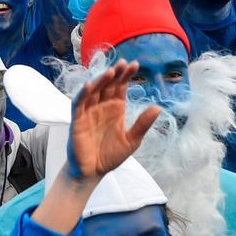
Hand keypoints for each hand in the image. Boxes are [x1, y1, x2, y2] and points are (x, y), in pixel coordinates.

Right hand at [64, 60, 159, 182]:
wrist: (94, 171)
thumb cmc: (111, 155)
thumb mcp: (132, 140)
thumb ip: (142, 124)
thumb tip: (158, 107)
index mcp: (116, 108)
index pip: (120, 87)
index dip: (126, 76)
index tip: (135, 65)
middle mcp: (102, 106)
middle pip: (108, 85)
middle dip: (115, 74)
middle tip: (123, 63)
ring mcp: (89, 112)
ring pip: (93, 91)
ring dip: (100, 80)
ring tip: (111, 72)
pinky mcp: (77, 120)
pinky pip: (78, 103)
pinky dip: (83, 94)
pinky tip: (89, 85)